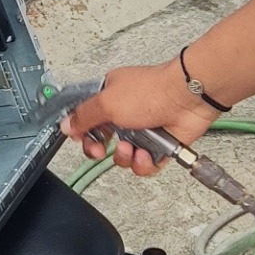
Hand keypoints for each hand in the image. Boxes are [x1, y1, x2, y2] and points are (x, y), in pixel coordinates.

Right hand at [63, 62, 221, 176]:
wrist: (187, 99)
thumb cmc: (153, 91)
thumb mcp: (107, 102)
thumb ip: (84, 116)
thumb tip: (67, 124)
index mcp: (110, 96)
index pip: (87, 116)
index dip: (81, 131)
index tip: (79, 138)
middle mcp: (125, 112)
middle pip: (102, 140)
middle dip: (100, 149)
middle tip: (100, 150)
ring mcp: (143, 129)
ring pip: (123, 155)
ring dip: (125, 157)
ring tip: (132, 148)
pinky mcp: (159, 144)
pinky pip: (144, 164)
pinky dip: (144, 163)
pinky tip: (146, 154)